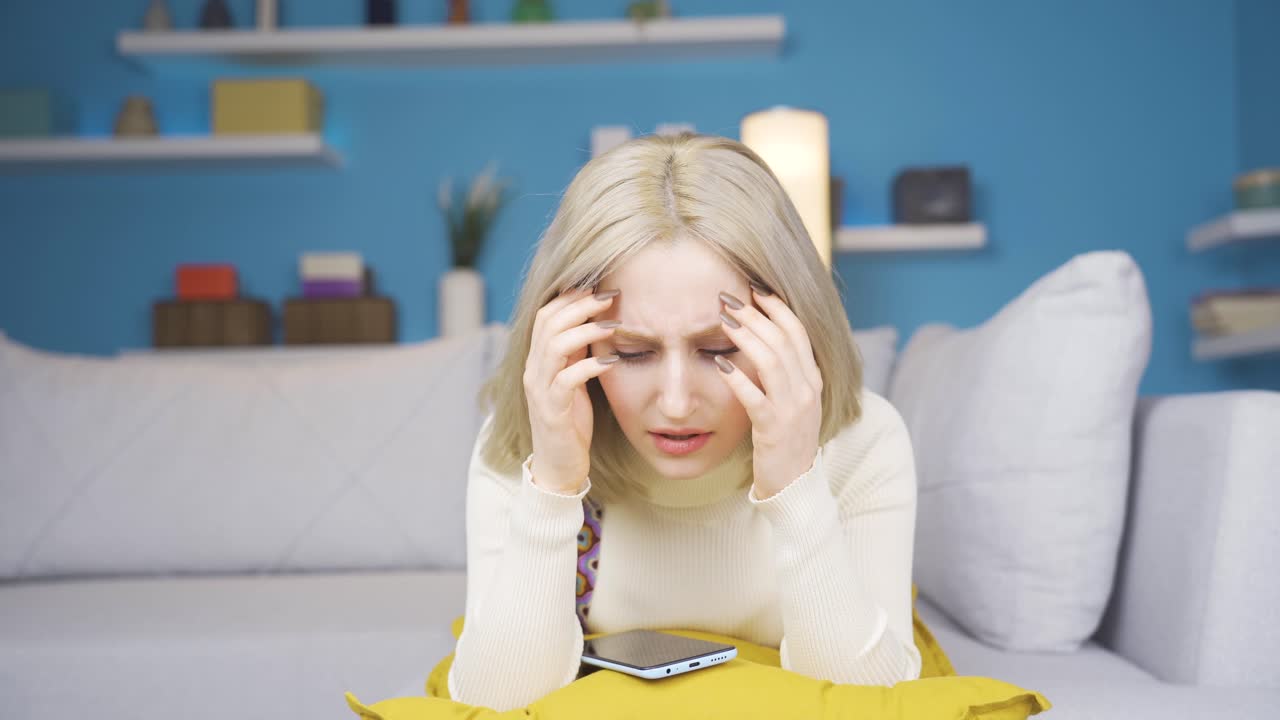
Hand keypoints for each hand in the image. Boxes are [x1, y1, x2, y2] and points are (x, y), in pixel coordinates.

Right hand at [523, 287, 622, 494]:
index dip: (570, 297)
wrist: (559, 465)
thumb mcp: (575, 378)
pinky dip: (589, 366)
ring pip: (554, 347)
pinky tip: (611, 361)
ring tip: (612, 324)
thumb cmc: (571, 420)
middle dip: (579, 305)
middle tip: (609, 296)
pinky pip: (567, 381)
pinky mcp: (552, 412)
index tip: (599, 286)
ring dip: (585, 330)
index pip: (546, 315)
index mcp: (538, 360)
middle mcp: (533, 370)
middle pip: (547, 323)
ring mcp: (540, 391)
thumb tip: (595, 318)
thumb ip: (578, 352)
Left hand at [714, 286, 822, 499]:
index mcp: (812, 378)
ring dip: (746, 337)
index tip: (754, 289)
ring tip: (723, 321)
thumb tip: (764, 336)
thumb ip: (784, 370)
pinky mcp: (774, 429)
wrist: (795, 483)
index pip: (797, 331)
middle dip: (754, 314)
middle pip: (782, 339)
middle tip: (727, 298)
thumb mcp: (793, 399)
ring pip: (771, 361)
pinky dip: (738, 378)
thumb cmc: (787, 437)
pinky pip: (755, 397)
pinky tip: (719, 363)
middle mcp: (807, 389)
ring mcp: (793, 409)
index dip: (776, 307)